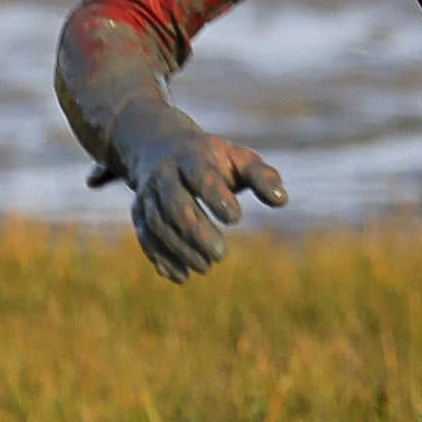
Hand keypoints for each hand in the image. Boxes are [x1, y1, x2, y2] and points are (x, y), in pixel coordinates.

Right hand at [99, 124, 287, 281]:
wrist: (160, 145)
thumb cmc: (212, 158)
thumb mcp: (239, 158)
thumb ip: (262, 176)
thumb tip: (282, 200)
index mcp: (192, 156)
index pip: (200, 175)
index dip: (215, 196)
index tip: (237, 218)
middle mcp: (165, 174)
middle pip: (174, 203)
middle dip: (196, 231)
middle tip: (222, 255)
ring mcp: (148, 193)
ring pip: (157, 223)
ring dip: (180, 248)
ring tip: (207, 267)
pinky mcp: (139, 211)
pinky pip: (145, 236)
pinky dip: (161, 257)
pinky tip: (181, 276)